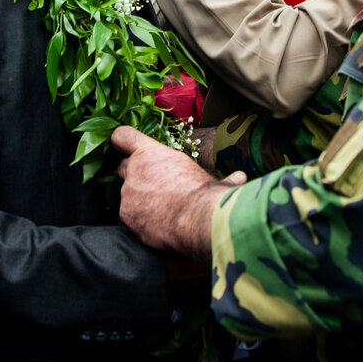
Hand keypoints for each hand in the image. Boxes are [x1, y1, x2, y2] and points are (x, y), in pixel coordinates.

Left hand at [112, 126, 245, 261]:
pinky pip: (130, 216)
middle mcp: (134, 170)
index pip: (123, 136)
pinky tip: (157, 225)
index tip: (123, 145)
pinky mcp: (127, 216)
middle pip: (122, 168)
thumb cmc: (206, 194)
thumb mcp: (212, 180)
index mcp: (150, 153)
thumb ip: (221, 178)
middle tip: (153, 187)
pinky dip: (140, 219)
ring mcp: (128, 194)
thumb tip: (241, 178)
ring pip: (127, 195)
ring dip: (139, 200)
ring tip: (161, 210)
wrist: (199, 221)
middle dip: (134, 176)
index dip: (122, 140)